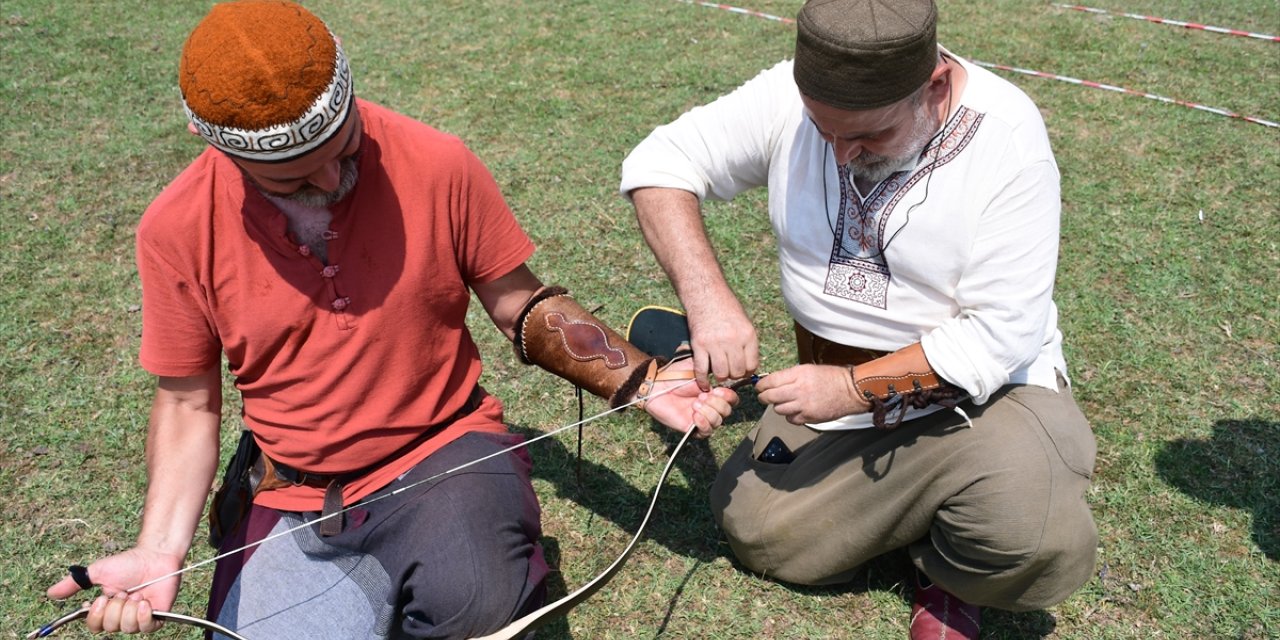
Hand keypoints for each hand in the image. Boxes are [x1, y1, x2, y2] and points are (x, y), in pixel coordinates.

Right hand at [46, 547, 183, 633]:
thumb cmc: (128, 563)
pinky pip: (145, 627)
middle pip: (109, 626)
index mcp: (106, 609)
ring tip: (136, 594)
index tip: (100, 599)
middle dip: (115, 607)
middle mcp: (121, 617)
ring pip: (126, 627)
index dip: (96, 615)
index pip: (95, 625)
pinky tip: (144, 602)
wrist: (154, 557)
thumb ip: (74, 584)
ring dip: (129, 607)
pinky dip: (142, 614)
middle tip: (124, 592)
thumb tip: (50, 594)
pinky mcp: (156, 619)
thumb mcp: (97, 572)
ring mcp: (139, 619)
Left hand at [641, 359, 739, 437]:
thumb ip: (711, 371)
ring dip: (709, 412)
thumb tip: (725, 375)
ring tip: (695, 404)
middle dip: (717, 403)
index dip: (728, 396)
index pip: (732, 400)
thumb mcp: (696, 367)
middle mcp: (709, 406)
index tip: (717, 390)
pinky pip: (706, 432)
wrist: (656, 385)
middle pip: (727, 412)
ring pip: (718, 422)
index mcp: (713, 393)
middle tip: (701, 396)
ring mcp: (700, 418)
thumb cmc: (674, 375)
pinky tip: (694, 415)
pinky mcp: (690, 428)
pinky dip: (704, 424)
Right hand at [686, 303, 758, 390]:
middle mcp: (732, 340)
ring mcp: (715, 343)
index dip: (748, 372)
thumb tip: (749, 368)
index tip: (742, 370)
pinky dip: (703, 380)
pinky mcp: (699, 345)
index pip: (752, 365)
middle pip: (737, 372)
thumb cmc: (726, 308)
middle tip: (729, 370)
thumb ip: (747, 344)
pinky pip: (702, 369)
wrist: (706, 295)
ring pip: (721, 373)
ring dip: (720, 376)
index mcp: (747, 335)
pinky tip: (705, 384)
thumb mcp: (744, 323)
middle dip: (734, 374)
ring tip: (719, 370)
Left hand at [755, 364, 869, 424]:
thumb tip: (772, 382)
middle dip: (763, 397)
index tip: (759, 387)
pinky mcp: (809, 417)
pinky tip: (795, 410)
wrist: (850, 390)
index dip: (761, 385)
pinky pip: (791, 419)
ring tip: (784, 402)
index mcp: (798, 375)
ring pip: (779, 409)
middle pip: (771, 397)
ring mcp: (804, 405)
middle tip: (763, 396)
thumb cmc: (831, 377)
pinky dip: (790, 416)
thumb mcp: (808, 369)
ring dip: (778, 406)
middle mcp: (799, 390)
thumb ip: (790, 376)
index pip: (771, 381)